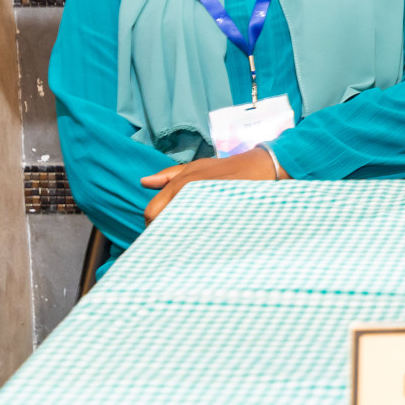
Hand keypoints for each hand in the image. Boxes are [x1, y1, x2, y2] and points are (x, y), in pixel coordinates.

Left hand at [141, 148, 285, 223]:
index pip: (152, 212)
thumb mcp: (196, 166)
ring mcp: (206, 208)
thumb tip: (143, 182)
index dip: (151, 223)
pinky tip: (201, 237)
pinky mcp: (221, 218)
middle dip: (162, 231)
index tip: (158, 229)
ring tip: (185, 238)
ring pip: (179, 232)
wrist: (261, 168)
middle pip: (162, 224)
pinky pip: (200, 234)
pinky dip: (196, 237)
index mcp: (181, 184)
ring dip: (178, 236)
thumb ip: (168, 175)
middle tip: (170, 237)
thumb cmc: (226, 168)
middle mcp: (190, 195)